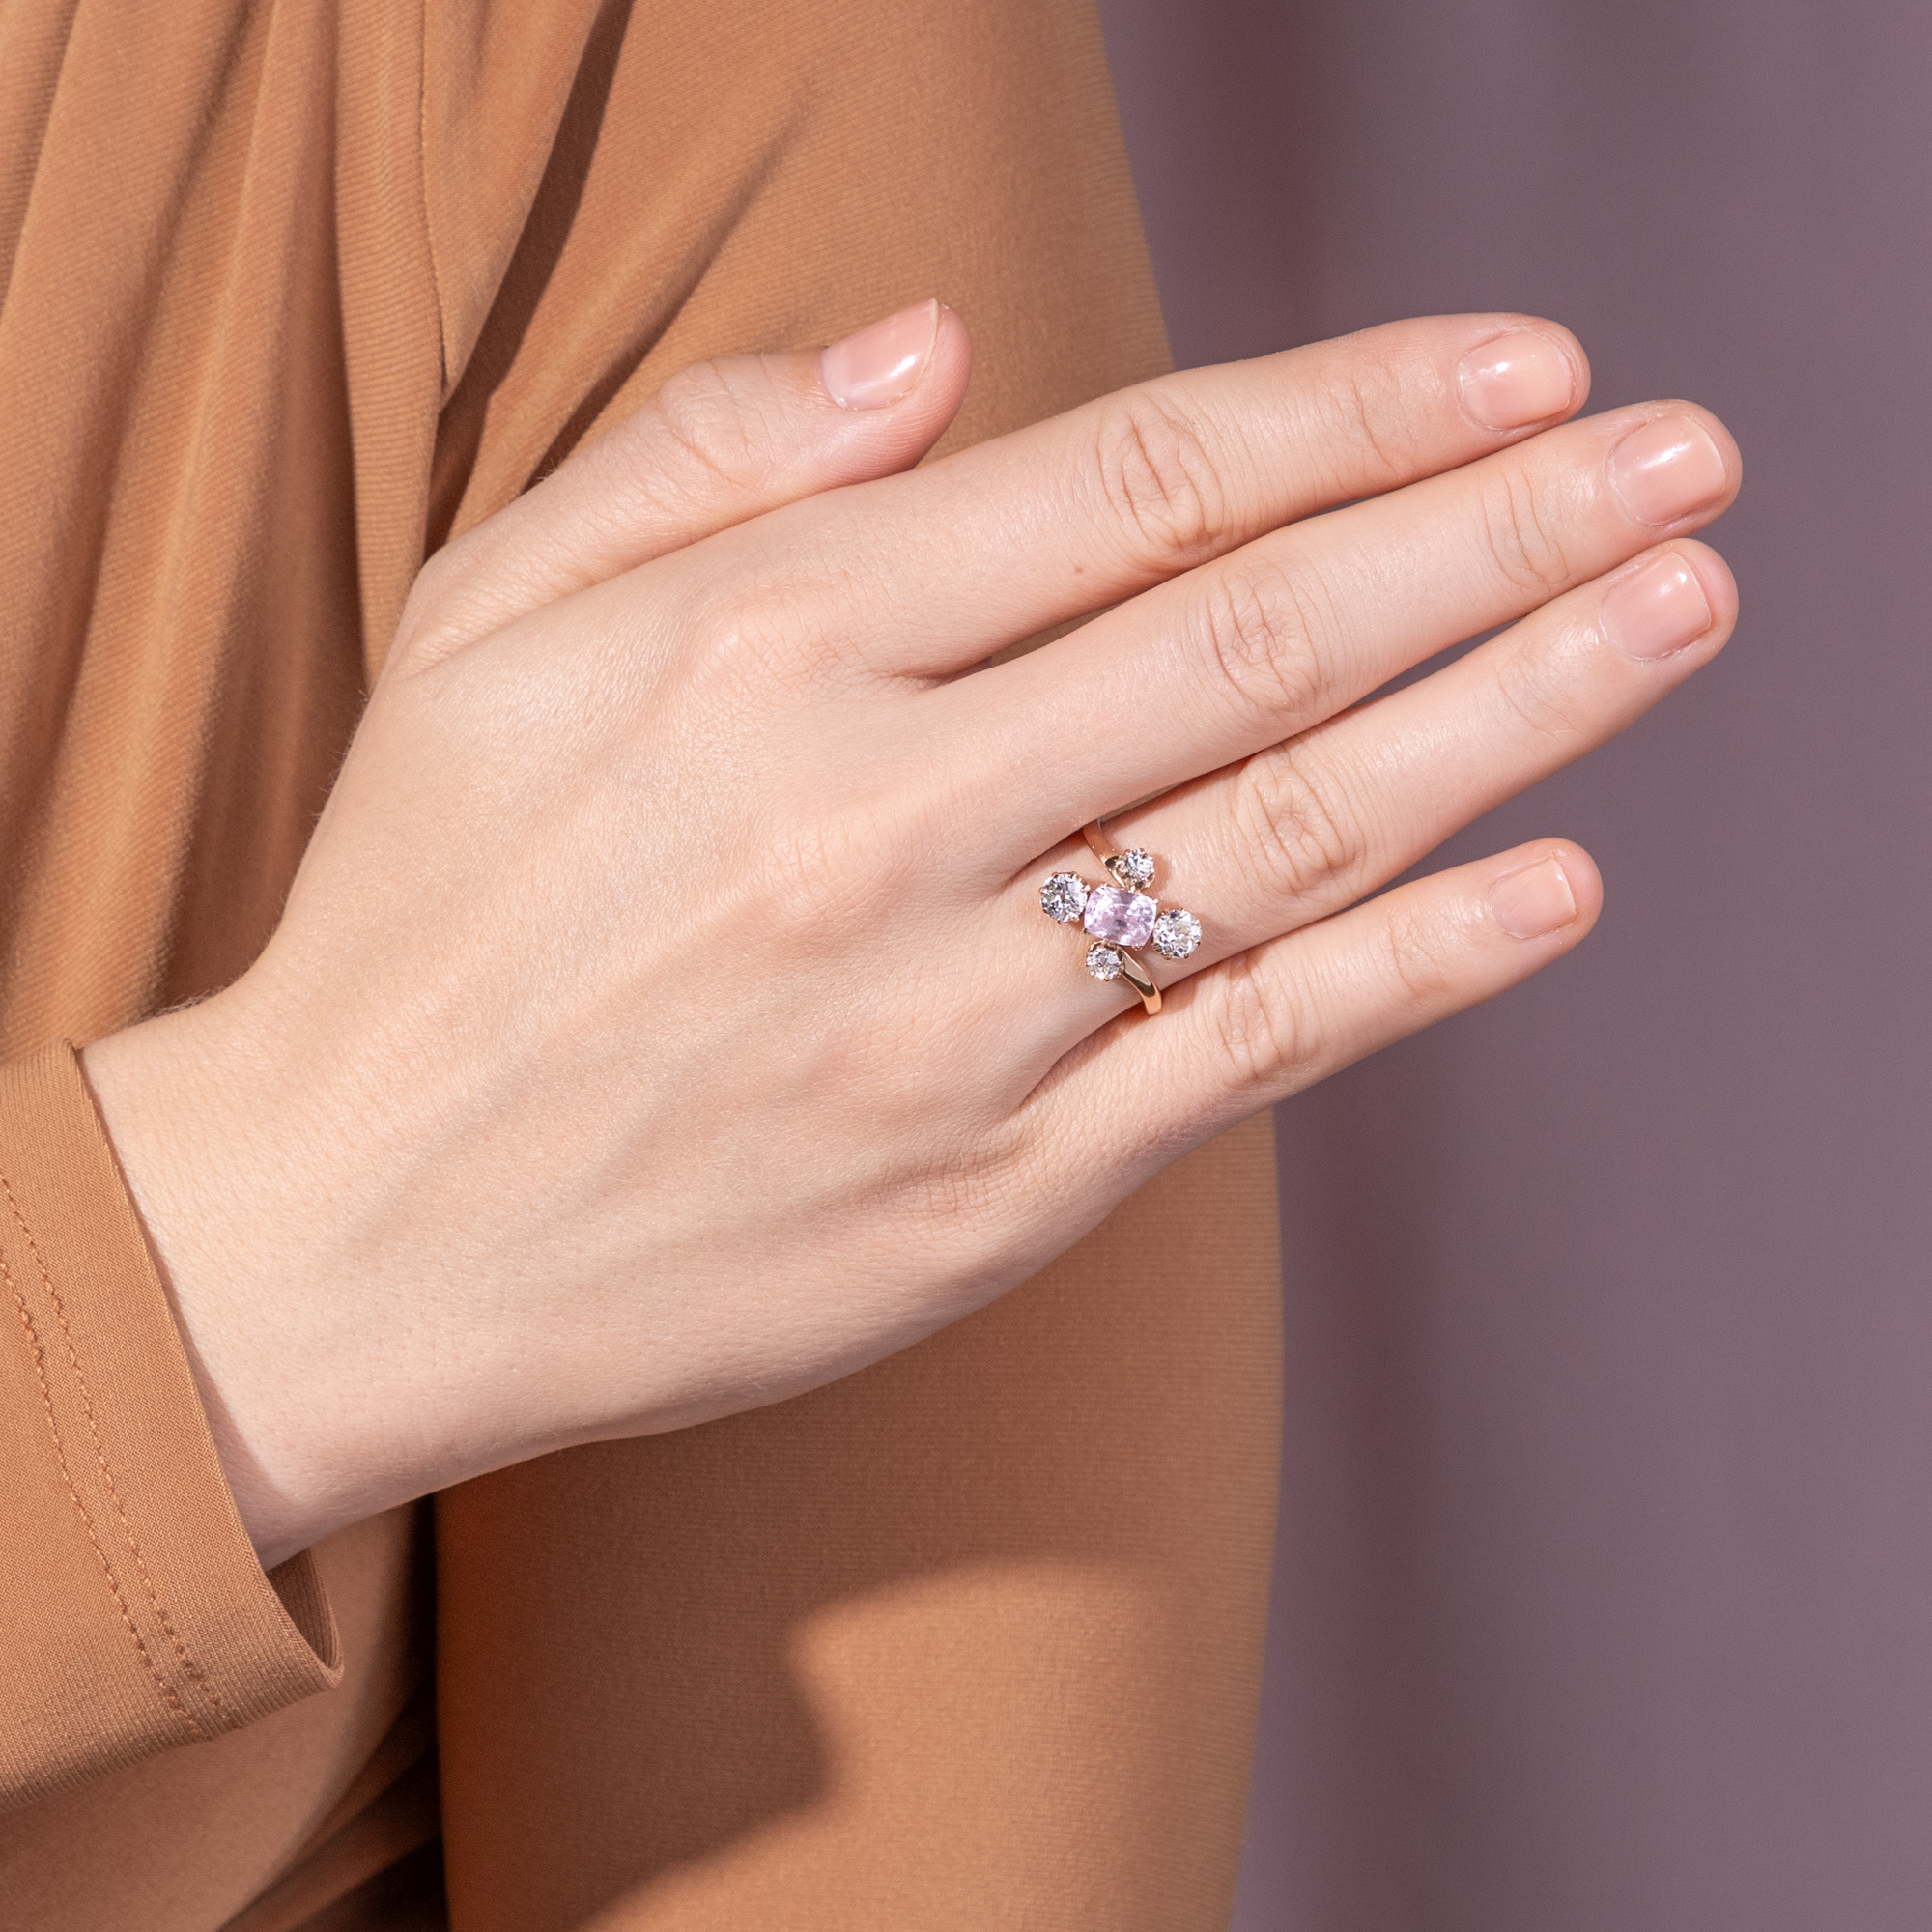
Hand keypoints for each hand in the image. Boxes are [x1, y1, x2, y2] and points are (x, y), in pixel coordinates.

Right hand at [85, 303, 1738, 1565]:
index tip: (1525, 367)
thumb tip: (941, 344)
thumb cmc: (422, 910)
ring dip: (1516, 713)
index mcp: (762, 646)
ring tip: (1676, 615)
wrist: (348, 1230)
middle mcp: (875, 820)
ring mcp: (948, 1020)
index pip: (1136, 482)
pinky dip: (1416, 966)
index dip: (1358, 411)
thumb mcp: (490, 623)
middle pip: (1261, 638)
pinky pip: (1244, 1057)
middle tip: (1685, 459)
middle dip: (1503, 531)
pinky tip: (1556, 885)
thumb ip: (706, 455)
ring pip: (1293, 835)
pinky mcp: (987, 1192)